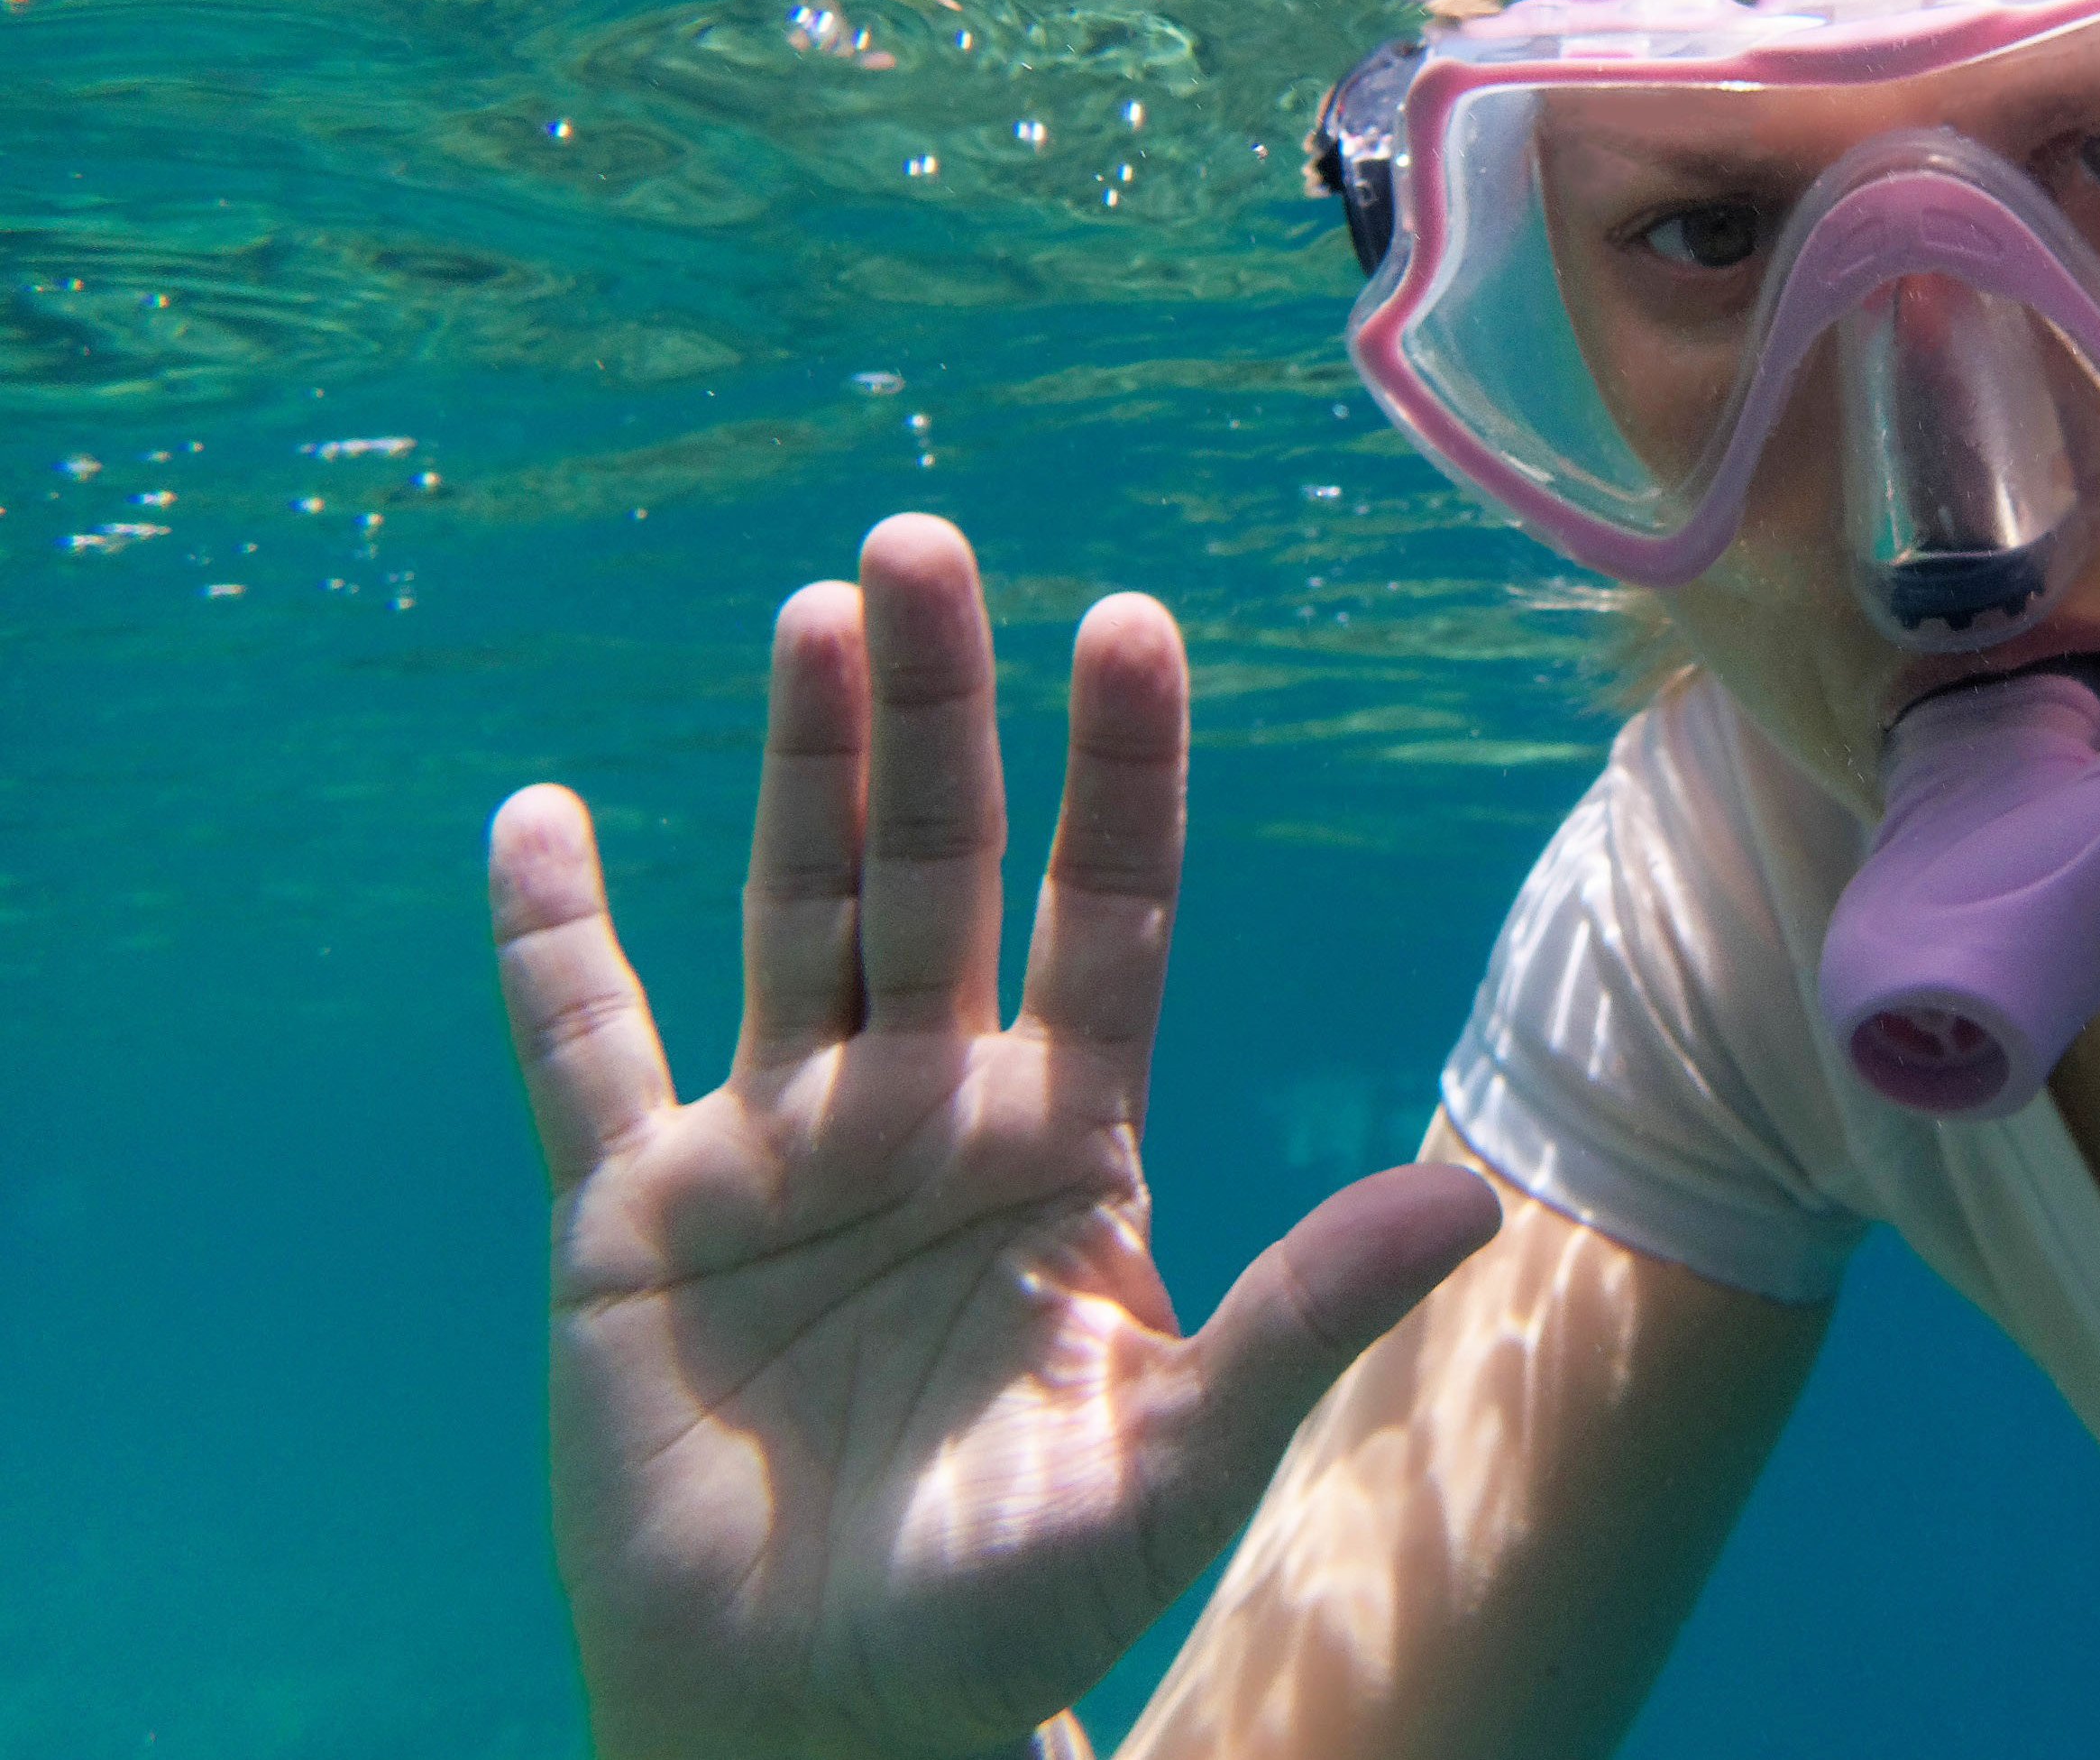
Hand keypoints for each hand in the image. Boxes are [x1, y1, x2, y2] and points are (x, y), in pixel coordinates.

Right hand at [488, 514, 1498, 1759]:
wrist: (815, 1716)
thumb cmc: (1011, 1603)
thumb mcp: (1178, 1462)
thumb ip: (1303, 1319)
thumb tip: (1475, 1200)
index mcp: (1066, 1139)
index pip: (1107, 911)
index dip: (1118, 774)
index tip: (1129, 625)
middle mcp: (928, 1106)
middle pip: (937, 869)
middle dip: (936, 714)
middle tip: (922, 545)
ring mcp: (780, 1146)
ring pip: (791, 911)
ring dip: (795, 766)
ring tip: (815, 618)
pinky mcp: (635, 1211)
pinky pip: (582, 1050)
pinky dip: (550, 944)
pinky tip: (535, 822)